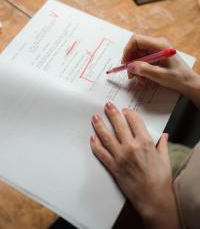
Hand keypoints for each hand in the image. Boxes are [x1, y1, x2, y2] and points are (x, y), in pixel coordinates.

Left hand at [90, 103, 179, 228]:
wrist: (153, 199)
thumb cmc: (161, 180)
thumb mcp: (165, 159)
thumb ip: (162, 144)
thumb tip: (164, 135)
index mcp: (145, 142)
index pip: (135, 121)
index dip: (129, 114)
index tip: (125, 111)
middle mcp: (131, 147)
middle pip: (119, 125)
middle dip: (112, 113)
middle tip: (107, 106)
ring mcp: (120, 157)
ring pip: (107, 137)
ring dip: (100, 126)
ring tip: (95, 117)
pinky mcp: (113, 167)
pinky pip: (101, 153)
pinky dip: (95, 145)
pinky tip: (92, 138)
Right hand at [122, 34, 199, 104]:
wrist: (187, 82)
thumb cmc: (177, 77)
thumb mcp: (160, 75)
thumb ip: (144, 70)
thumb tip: (130, 66)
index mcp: (159, 44)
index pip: (136, 40)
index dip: (127, 50)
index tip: (125, 63)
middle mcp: (156, 44)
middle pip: (135, 48)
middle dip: (131, 62)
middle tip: (131, 75)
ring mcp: (155, 50)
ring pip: (137, 56)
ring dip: (135, 68)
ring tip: (139, 80)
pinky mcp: (155, 56)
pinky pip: (142, 60)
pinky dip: (140, 70)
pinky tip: (143, 79)